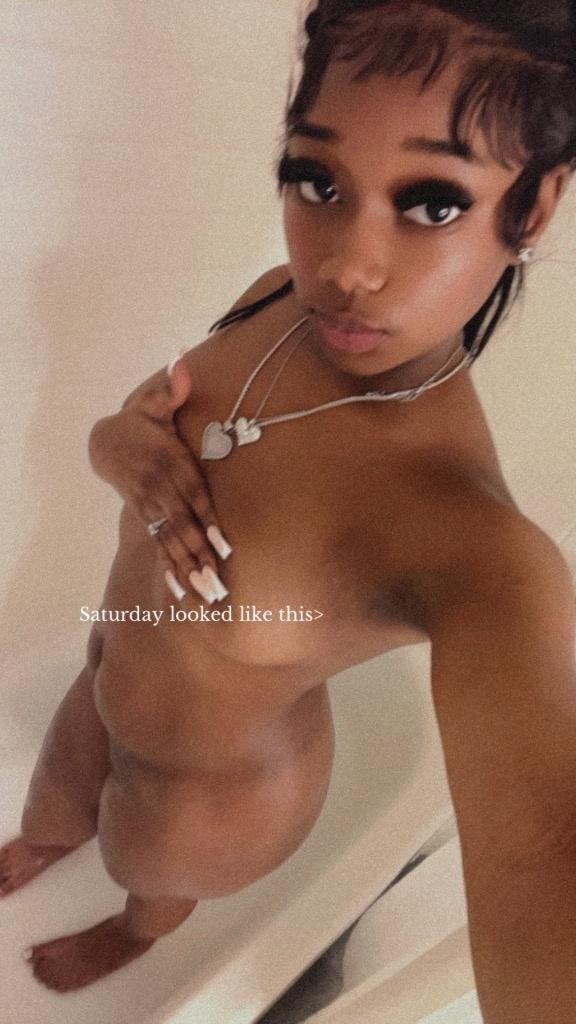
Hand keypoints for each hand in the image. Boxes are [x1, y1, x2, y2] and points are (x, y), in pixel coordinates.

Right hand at [88, 356, 231, 601]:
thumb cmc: (142, 421)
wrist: (105, 440)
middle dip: (200, 553)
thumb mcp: (154, 401)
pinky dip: (170, 566)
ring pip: (172, 539)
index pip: (192, 494)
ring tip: (206, 592)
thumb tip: (181, 363)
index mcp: (169, 462)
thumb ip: (171, 387)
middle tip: (218, 581)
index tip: (222, 541)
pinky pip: (159, 544)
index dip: (207, 518)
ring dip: (189, 566)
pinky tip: (182, 591)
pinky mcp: (145, 516)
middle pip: (183, 524)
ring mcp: (151, 505)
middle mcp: (160, 488)